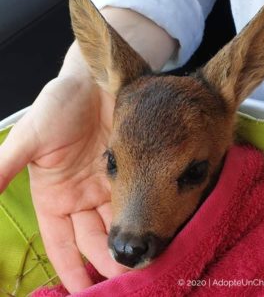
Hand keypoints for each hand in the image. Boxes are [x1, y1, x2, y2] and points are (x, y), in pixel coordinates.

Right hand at [0, 74, 127, 292]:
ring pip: (116, 224)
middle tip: (127, 276)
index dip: (71, 269)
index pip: (62, 243)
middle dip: (108, 260)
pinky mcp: (127, 172)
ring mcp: (106, 186)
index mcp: (54, 197)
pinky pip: (134, 201)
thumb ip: (5, 166)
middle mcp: (81, 197)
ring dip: (127, 244)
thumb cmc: (58, 107)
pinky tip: (154, 231)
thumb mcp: (30, 138)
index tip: (84, 293)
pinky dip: (141, 217)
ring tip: (143, 262)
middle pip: (94, 240)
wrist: (94, 83)